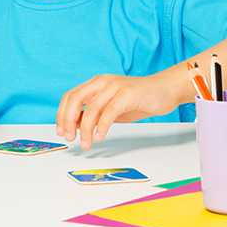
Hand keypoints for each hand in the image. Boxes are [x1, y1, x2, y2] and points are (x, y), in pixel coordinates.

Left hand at [56, 74, 179, 149]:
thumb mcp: (110, 109)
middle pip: (75, 99)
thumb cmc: (138, 100)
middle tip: (69, 138)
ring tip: (86, 144)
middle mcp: (102, 82)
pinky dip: (102, 126)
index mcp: (96, 84)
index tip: (62, 132)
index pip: (70, 96)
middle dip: (67, 120)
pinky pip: (110, 111)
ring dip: (86, 129)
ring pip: (92, 108)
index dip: (62, 115)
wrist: (165, 90)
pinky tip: (100, 137)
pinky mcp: (128, 94)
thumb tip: (74, 126)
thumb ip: (93, 114)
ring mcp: (115, 86)